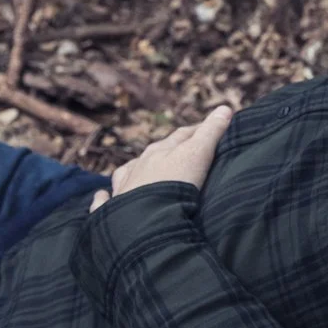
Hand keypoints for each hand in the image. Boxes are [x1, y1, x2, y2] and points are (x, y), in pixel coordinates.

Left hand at [90, 106, 232, 212]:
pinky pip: (104, 201)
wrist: (145, 221)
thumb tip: (226, 107)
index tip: (210, 128)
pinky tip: (102, 195)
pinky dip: (104, 196)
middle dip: (170, 148)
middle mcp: (140, 166)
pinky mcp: (112, 210)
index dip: (198, 130)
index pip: (182, 135)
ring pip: (129, 171)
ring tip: (144, 169)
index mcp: (162, 151)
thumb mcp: (198, 155)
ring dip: (138, 168)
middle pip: (156, 151)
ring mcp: (123, 187)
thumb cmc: (174, 185)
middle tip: (184, 149)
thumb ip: (211, 133)